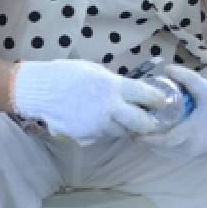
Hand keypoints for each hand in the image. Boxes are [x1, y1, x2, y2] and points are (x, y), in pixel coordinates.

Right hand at [13, 59, 164, 143]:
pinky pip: (101, 134)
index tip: (164, 102)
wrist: (41, 90)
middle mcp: (110, 108)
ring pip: (120, 131)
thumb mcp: (96, 72)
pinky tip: (96, 121)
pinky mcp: (86, 135)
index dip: (157, 100)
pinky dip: (103, 130)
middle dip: (148, 123)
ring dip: (124, 127)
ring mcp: (98, 124)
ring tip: (120, 119)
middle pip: (139, 121)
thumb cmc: (68, 74)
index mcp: (114, 87)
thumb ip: (113, 84)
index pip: (145, 95)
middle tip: (151, 121)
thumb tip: (125, 91)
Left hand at [138, 65, 206, 158]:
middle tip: (137, 133)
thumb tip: (166, 68)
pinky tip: (163, 141)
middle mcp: (193, 148)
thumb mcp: (204, 88)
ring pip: (170, 155)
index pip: (164, 141)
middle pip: (163, 150)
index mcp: (192, 133)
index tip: (136, 133)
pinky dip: (169, 150)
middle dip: (149, 143)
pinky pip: (179, 156)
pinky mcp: (201, 157)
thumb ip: (186, 77)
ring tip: (147, 137)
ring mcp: (197, 155)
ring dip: (158, 148)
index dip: (148, 139)